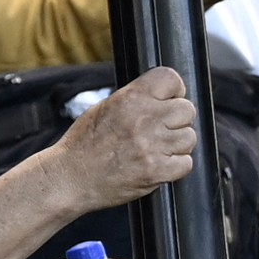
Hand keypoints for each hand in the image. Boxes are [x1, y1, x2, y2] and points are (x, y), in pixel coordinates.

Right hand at [51, 64, 200, 204]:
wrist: (69, 178)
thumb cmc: (84, 144)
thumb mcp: (105, 108)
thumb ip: (136, 99)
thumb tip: (163, 96)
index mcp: (130, 99)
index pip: (171, 79)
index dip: (174, 90)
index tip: (168, 100)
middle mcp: (144, 120)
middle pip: (186, 110)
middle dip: (177, 120)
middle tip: (160, 129)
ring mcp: (152, 147)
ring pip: (189, 137)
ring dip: (177, 144)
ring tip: (156, 149)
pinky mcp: (156, 172)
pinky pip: (185, 163)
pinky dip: (175, 166)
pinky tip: (157, 164)